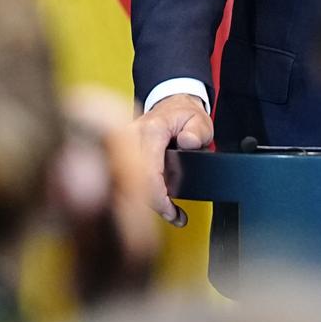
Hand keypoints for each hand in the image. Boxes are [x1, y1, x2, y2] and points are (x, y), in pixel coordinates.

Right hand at [126, 93, 212, 227]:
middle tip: (174, 216)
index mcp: (151, 130)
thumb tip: (188, 142)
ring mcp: (123, 144)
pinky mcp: (121, 152)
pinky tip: (158, 204)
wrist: (171, 105)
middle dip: (152, 204)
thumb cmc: (184, 114)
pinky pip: (126, 178)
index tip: (171, 210)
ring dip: (146, 202)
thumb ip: (197, 131)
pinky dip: (141, 194)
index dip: (157, 196)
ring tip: (171, 213)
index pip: (147, 171)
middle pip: (133, 181)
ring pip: (125, 183)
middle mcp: (132, 136)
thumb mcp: (199, 120)